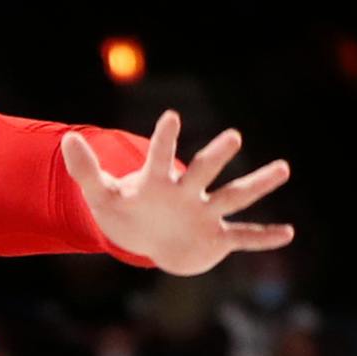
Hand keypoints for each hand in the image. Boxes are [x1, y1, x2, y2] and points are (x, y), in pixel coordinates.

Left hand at [61, 110, 291, 275]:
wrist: (145, 238)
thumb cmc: (124, 211)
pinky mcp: (215, 238)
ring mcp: (204, 214)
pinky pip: (243, 237)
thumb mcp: (100, 194)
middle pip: (203, 171)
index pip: (160, 157)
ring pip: (233, 196)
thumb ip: (86, 169)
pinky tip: (288, 234)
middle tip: (234, 136)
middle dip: (216, 156)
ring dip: (257, 185)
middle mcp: (187, 192)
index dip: (164, 140)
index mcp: (158, 182)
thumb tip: (67, 138)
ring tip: (283, 168)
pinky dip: (263, 237)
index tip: (171, 117)